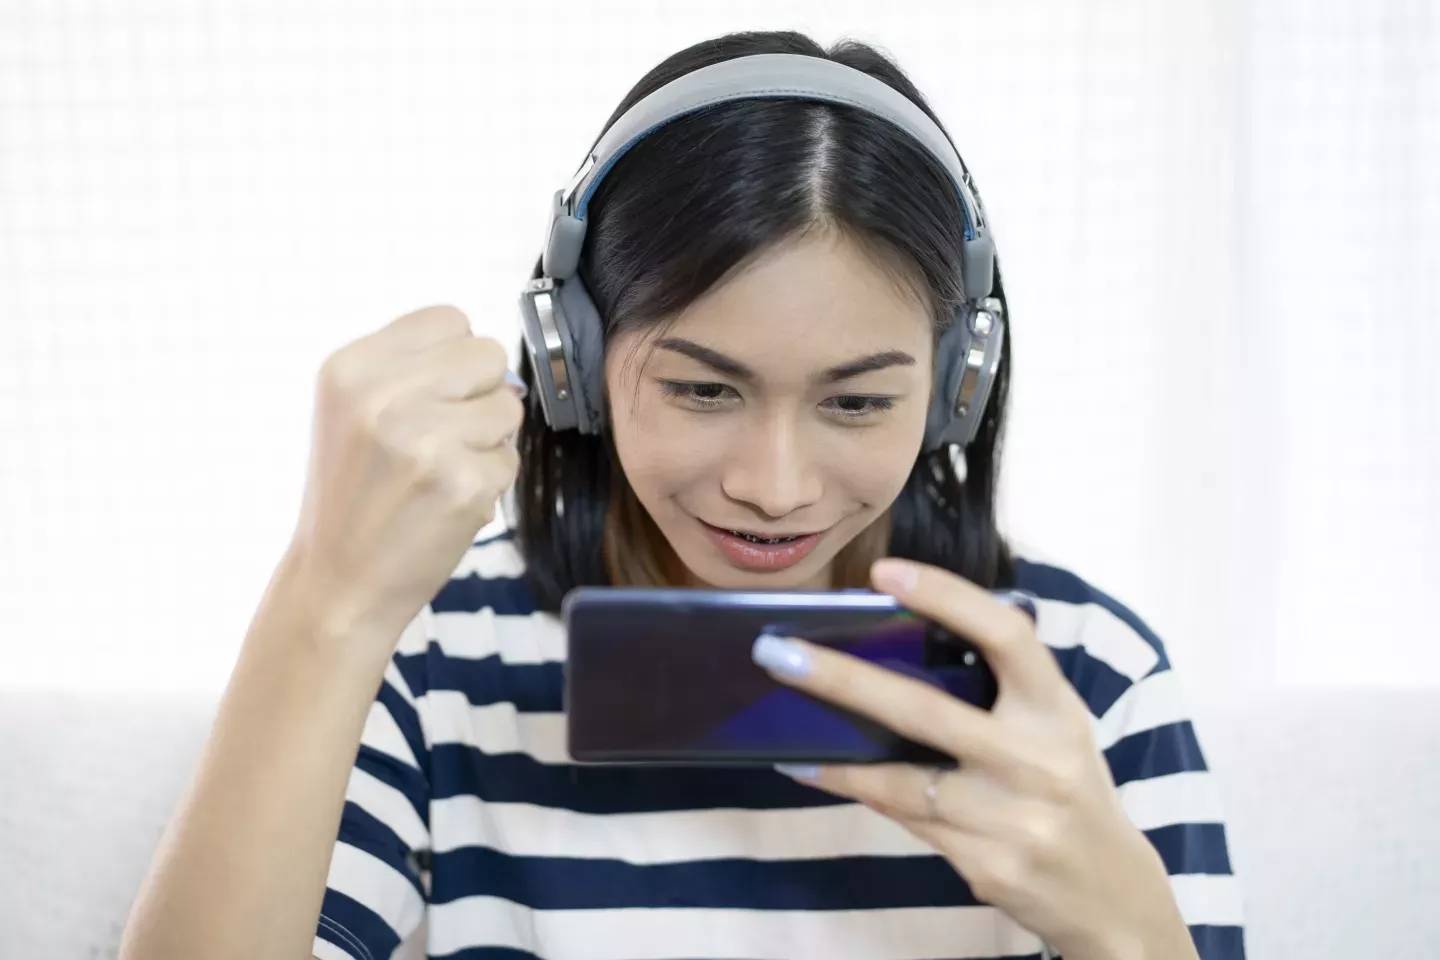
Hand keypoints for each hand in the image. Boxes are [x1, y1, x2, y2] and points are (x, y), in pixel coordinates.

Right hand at [288, 305, 522, 656]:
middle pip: (487, 354)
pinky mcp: (463, 484)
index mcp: (351, 368)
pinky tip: (448, 503)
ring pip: (508, 407)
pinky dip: (489, 483)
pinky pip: (511, 459)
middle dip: (479, 394)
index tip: (435, 394)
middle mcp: (384, 396)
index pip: (450, 319)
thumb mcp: (352, 411)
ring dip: (488, 440)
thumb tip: (493, 358)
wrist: (339, 583)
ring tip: (441, 471)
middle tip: (443, 436)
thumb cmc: (355, 494)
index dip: (456, 358)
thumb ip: (412, 369)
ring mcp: (426, 440)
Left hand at [752, 558, 1196, 959]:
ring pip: (898, 778)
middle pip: (924, 711)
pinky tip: (812, 768)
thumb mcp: (1055, 727)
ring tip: (775, 724)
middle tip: (777, 650)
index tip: (885, 572)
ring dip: (832, 751)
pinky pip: (902, 817)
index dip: (946, 596)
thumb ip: (999, 690)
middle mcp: (1035, 760)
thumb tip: (897, 644)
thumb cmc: (1067, 788)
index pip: (1005, 636)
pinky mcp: (983, 863)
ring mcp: (1008, 818)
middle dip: (842, 679)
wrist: (1110, 895)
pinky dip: (853, 788)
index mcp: (1056, 709)